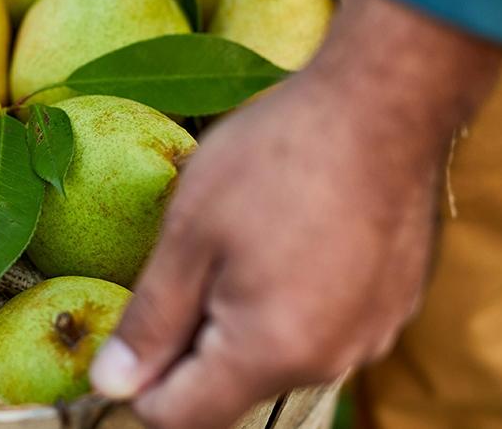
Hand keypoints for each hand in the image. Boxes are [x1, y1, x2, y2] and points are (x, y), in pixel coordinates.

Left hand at [89, 0, 501, 428]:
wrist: (382, 104)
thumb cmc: (275, 159)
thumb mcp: (188, 235)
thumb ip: (150, 320)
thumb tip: (112, 385)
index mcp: (269, 351)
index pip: (179, 416)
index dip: (136, 383)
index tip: (126, 334)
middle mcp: (327, 362)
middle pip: (227, 389)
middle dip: (188, 344)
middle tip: (184, 261)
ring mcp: (367, 336)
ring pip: (273, 357)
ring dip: (237, 319)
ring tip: (235, 241)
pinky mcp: (389, 307)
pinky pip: (317, 329)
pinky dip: (287, 301)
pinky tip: (281, 238)